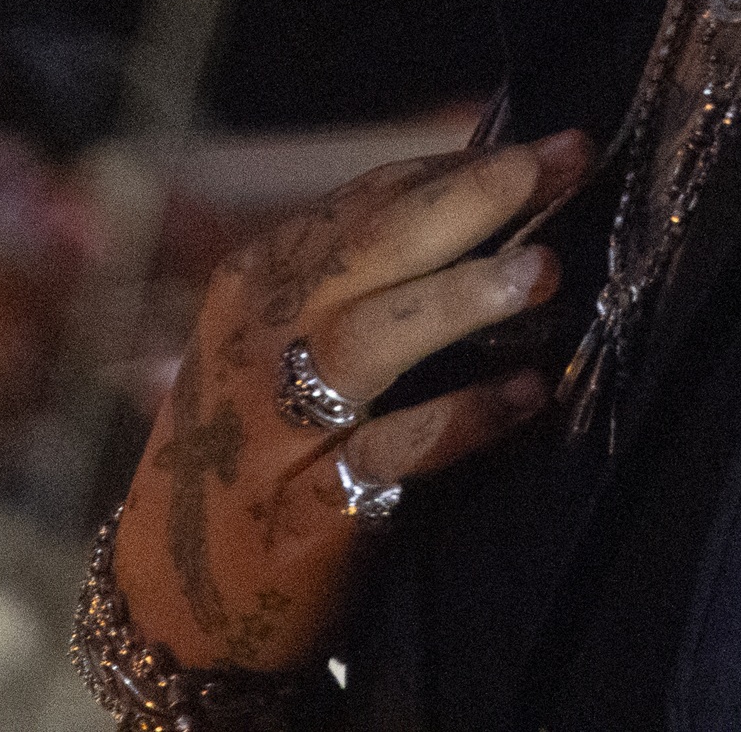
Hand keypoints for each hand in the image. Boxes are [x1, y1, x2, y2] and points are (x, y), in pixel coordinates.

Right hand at [110, 132, 591, 671]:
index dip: (461, 167)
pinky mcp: (306, 502)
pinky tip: (527, 395)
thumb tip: (485, 206)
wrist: (177, 593)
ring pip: (369, 337)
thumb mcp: (278, 344)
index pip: (367, 203)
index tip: (551, 148)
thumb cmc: (252, 447)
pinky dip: (460, 419)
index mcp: (257, 281)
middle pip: (371, 246)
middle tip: (563, 162)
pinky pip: (391, 450)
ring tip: (544, 270)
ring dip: (459, 298)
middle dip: (473, 197)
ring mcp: (276, 420)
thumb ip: (359, 280)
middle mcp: (259, 335)